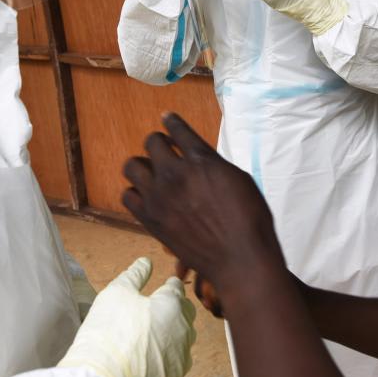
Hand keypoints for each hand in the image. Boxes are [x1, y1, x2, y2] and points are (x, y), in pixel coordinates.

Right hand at [56, 257, 196, 376]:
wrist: (103, 376)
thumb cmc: (109, 329)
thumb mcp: (117, 291)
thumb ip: (135, 274)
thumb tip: (146, 261)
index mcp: (173, 303)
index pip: (177, 287)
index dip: (168, 285)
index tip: (162, 287)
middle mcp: (184, 326)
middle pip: (186, 310)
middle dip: (175, 307)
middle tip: (156, 309)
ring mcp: (182, 352)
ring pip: (185, 335)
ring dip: (174, 330)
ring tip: (153, 332)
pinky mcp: (176, 374)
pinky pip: (180, 358)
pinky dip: (170, 353)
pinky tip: (153, 353)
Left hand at [122, 114, 286, 306]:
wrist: (239, 258)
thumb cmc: (250, 219)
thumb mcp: (239, 180)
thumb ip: (213, 164)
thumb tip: (198, 158)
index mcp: (202, 159)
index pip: (178, 128)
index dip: (172, 121)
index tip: (168, 118)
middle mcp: (176, 173)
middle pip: (151, 142)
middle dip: (159, 143)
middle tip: (166, 152)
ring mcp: (159, 196)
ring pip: (132, 165)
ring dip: (142, 165)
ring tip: (152, 174)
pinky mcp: (150, 218)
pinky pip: (127, 195)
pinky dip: (136, 192)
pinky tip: (147, 196)